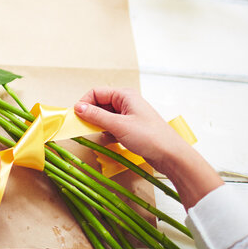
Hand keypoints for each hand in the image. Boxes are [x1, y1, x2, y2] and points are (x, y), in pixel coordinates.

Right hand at [74, 87, 222, 209]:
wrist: (171, 155)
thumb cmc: (149, 137)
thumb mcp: (118, 125)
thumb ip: (96, 116)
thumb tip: (77, 107)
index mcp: (124, 95)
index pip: (96, 93)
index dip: (84, 103)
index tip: (76, 117)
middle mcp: (126, 102)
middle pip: (100, 104)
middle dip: (91, 116)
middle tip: (85, 129)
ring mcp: (129, 115)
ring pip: (105, 117)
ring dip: (99, 126)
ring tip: (102, 136)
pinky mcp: (131, 128)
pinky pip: (112, 126)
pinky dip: (108, 133)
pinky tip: (111, 141)